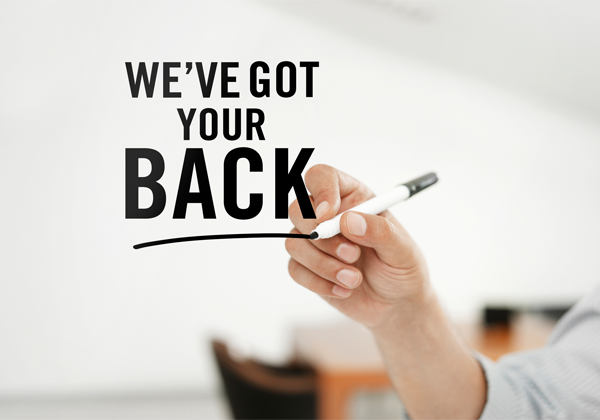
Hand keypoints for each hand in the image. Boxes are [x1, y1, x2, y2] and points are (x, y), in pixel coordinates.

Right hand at [285, 165, 430, 328]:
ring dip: (323, 265)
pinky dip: (319, 283)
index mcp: (353, 199)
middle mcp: (330, 217)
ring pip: (295, 243)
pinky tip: (343, 289)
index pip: (322, 177)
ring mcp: (316, 243)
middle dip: (320, 234)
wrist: (397, 306)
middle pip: (298, 209)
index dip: (321, 191)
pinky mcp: (308, 268)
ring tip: (354, 279)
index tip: (328, 215)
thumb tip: (349, 220)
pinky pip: (296, 269)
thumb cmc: (403, 270)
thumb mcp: (403, 250)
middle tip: (351, 254)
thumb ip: (380, 232)